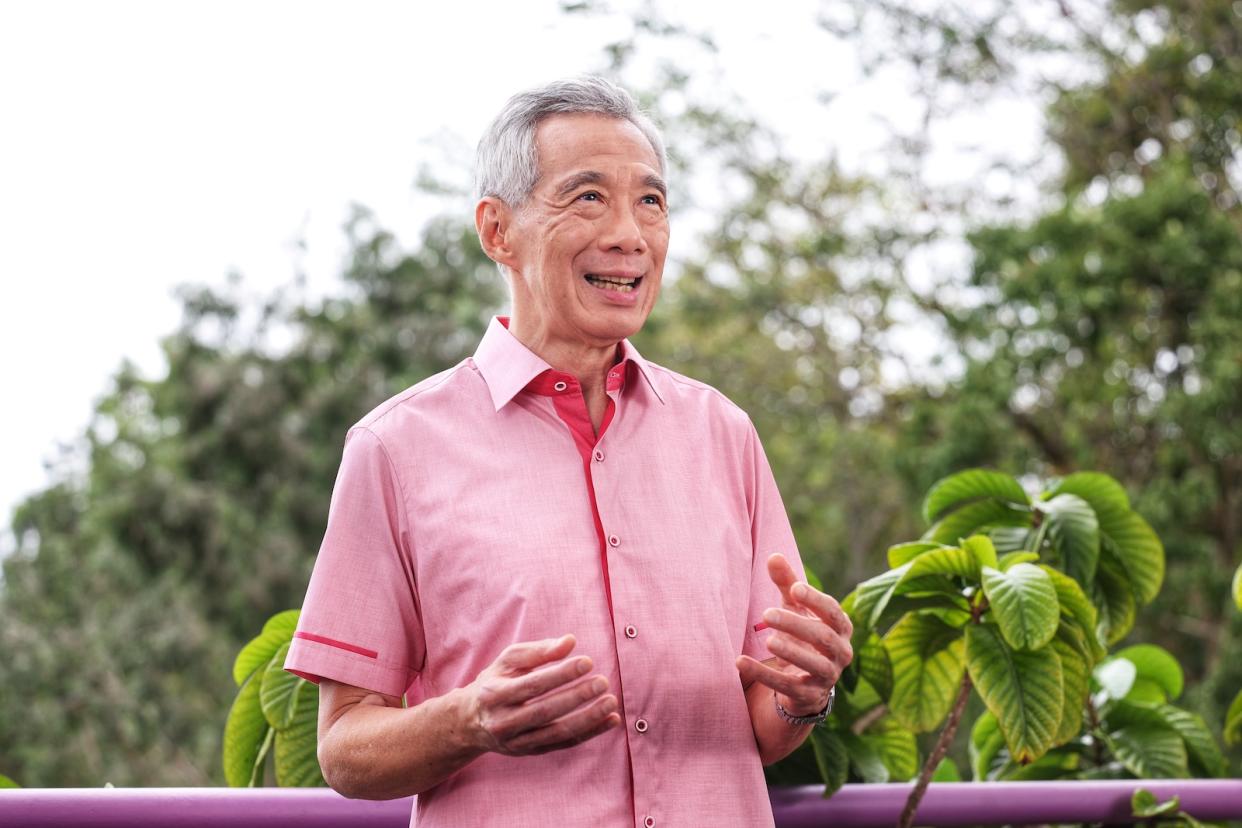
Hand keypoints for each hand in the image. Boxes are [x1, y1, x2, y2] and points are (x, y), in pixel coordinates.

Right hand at [464, 634, 620, 755]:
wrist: (470, 721)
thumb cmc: (496, 682)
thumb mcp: (508, 661)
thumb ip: (538, 651)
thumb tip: (570, 642)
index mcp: (494, 694)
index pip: (532, 685)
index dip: (561, 674)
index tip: (587, 662)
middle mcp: (503, 721)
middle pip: (545, 711)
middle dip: (577, 696)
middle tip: (602, 682)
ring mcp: (516, 741)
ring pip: (556, 732)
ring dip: (588, 719)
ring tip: (611, 703)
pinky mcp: (529, 752)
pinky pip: (563, 744)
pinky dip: (589, 733)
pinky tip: (610, 721)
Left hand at [735, 554, 853, 716]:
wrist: (805, 683)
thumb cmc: (801, 635)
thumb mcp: (795, 608)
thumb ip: (786, 584)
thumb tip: (774, 556)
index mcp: (840, 627)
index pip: (832, 612)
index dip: (815, 600)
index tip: (794, 588)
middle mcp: (840, 652)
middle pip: (822, 636)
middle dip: (795, 624)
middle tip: (767, 614)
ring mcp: (827, 676)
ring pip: (813, 663)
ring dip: (790, 651)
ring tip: (768, 640)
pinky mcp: (809, 696)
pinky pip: (787, 686)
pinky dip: (763, 674)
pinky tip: (740, 661)